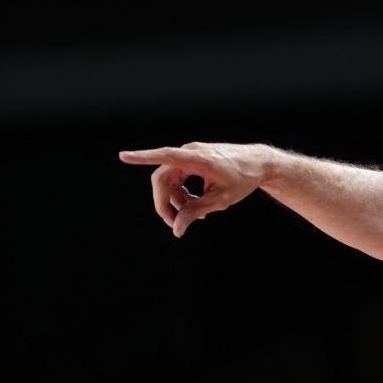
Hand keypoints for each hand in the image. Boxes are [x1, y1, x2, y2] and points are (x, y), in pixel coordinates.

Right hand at [118, 142, 270, 237]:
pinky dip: (182, 193)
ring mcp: (190, 155)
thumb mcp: (222, 200)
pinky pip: (177, 178)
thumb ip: (196, 212)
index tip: (123, 156)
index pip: (166, 156)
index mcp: (199, 159)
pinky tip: (196, 205)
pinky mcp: (192, 160)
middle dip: (165, 203)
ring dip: (177, 200)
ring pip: (169, 181)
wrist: (259, 163)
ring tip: (197, 215)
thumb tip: (176, 229)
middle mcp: (190, 153)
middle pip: (163, 179)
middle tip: (175, 224)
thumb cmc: (243, 179)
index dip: (143, 157)